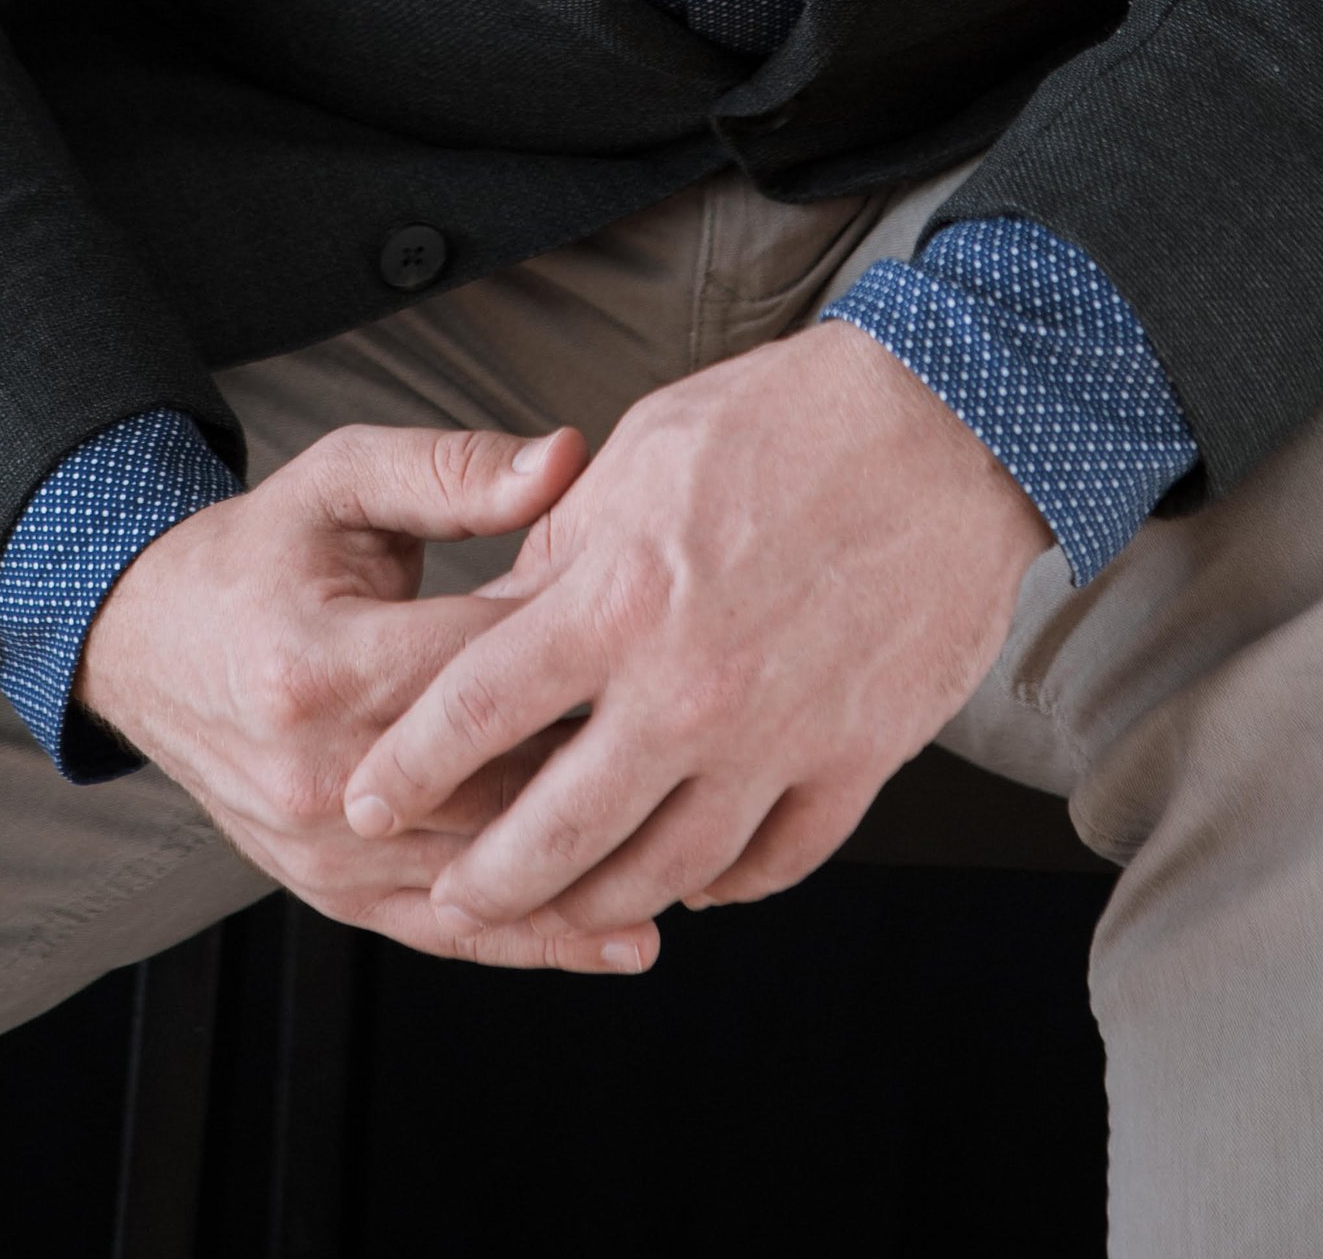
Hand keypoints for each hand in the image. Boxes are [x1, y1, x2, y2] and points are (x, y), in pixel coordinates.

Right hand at [73, 420, 657, 971]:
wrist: (148, 643)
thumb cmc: (257, 552)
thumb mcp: (340, 478)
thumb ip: (453, 471)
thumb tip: (565, 459)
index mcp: (325, 659)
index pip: (488, 671)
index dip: (586, 651)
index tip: (675, 631)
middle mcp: (321, 772)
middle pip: (498, 782)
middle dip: (608, 764)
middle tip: (718, 743)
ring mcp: (321, 848)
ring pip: (484, 872)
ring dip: (595, 872)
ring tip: (704, 857)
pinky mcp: (325, 891)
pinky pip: (444, 929)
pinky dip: (537, 942)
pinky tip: (621, 942)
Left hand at [339, 324, 1050, 948]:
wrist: (951, 425)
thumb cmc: (789, 418)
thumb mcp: (640, 454)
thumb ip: (560, 552)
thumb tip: (499, 624)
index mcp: (620, 596)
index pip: (475, 709)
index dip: (409, 766)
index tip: (371, 797)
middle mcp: (688, 687)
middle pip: (555, 829)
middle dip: (483, 881)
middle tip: (449, 896)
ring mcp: (776, 738)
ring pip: (662, 870)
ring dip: (595, 900)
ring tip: (557, 905)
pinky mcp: (855, 761)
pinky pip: (771, 862)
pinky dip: (720, 884)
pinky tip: (690, 882)